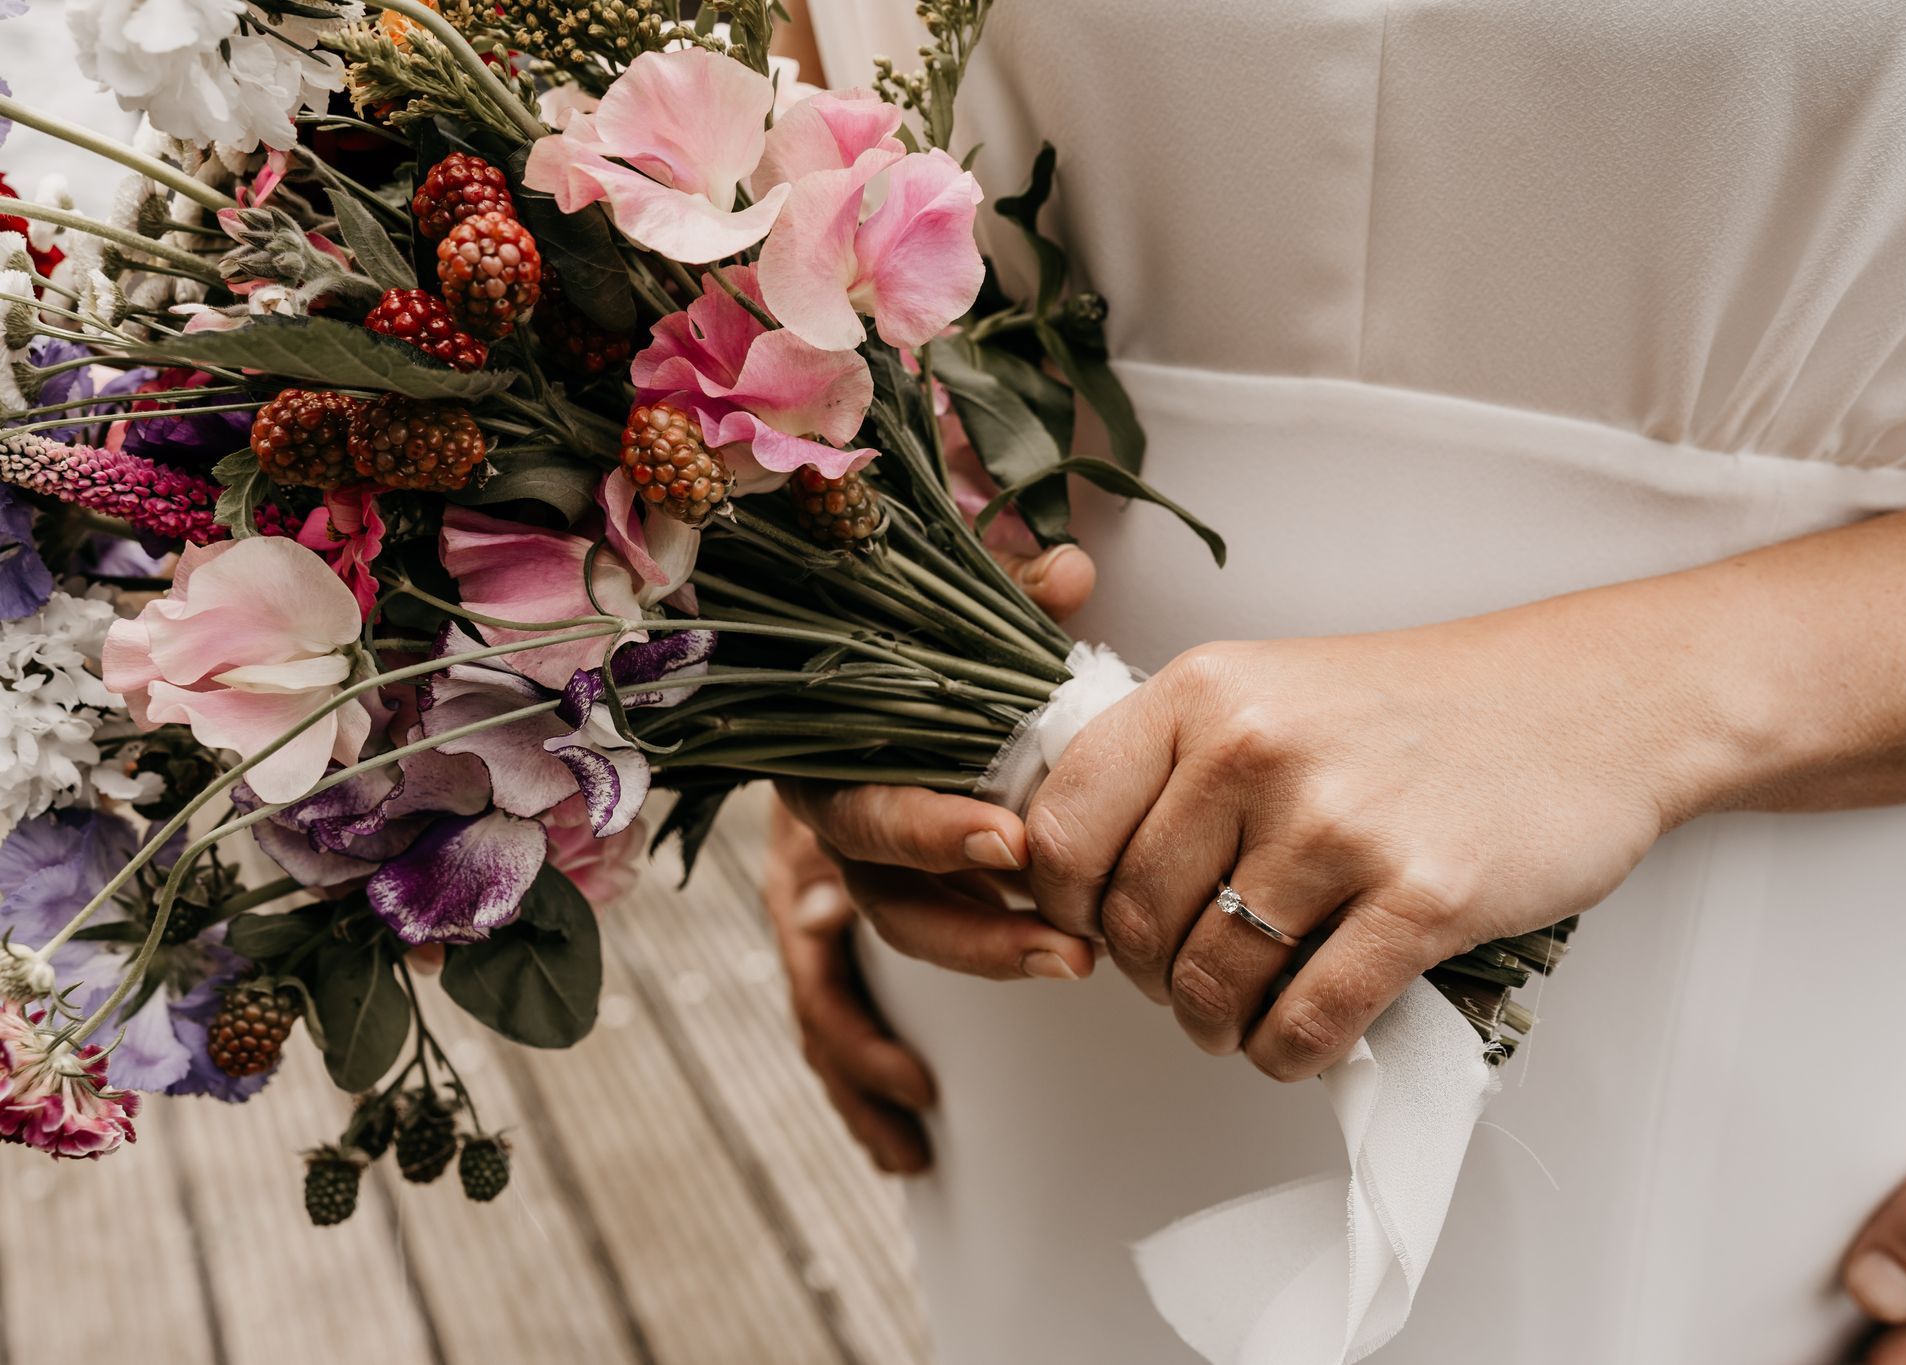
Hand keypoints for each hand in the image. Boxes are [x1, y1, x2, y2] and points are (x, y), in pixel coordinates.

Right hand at [765, 544, 1099, 1172]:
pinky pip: (828, 1030)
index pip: (871, 801)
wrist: (803, 701)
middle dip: (972, 929)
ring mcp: (807, 900)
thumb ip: (995, 599)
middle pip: (876, 899)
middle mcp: (809, 835)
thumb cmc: (892, 672)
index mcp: (830, 756)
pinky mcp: (817, 952)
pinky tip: (909, 1147)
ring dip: (936, 1009)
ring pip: (849, 974)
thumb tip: (1069, 565)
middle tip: (1066, 947)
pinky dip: (864, 1091)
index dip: (932, 824)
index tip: (1013, 837)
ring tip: (1031, 1022)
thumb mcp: (939, 627)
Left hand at [1024, 603, 1724, 1080]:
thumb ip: (1173, 762)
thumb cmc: (1422, 708)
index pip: (1060, 829)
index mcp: (1204, 692)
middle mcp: (1256, 750)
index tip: (1094, 927)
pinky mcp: (1422, 897)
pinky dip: (1290, 1053)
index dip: (1061, 904)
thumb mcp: (1270, 688)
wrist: (1592, 701)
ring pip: (1212, 983)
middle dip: (1149, 979)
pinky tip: (1302, 1038)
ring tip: (1243, 1016)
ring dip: (1216, 1026)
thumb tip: (1079, 874)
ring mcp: (1339, 825)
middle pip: (1133, 923)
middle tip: (1186, 982)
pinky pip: (1309, 1021)